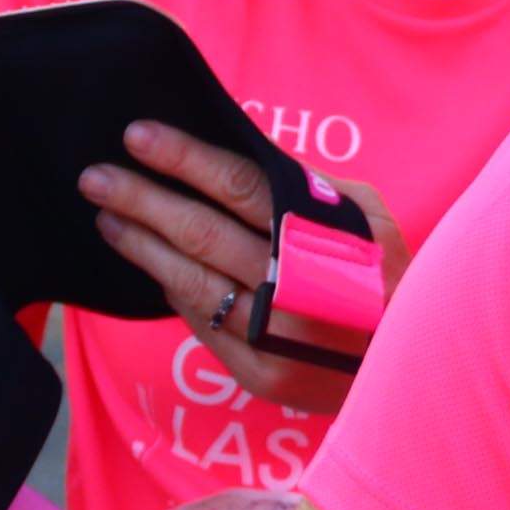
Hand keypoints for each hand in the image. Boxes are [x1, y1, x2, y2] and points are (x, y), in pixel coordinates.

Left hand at [82, 121, 398, 415]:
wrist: (413, 367)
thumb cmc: (388, 279)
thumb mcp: (370, 219)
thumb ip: (310, 189)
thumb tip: (240, 156)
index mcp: (322, 236)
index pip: (238, 186)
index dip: (184, 159)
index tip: (137, 136)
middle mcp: (294, 286)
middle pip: (200, 232)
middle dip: (141, 199)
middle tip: (96, 177)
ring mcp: (273, 336)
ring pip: (187, 281)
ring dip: (141, 246)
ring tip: (108, 219)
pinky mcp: (259, 373)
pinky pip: (198, 324)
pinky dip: (172, 292)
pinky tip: (152, 267)